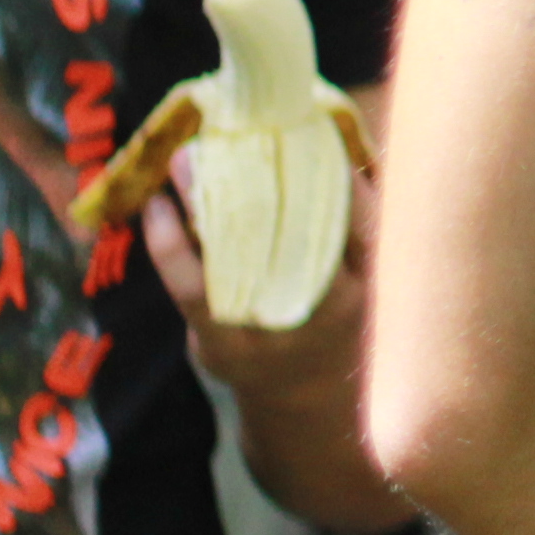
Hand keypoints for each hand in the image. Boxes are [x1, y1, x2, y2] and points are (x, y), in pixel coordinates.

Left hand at [147, 160, 411, 534]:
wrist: (309, 397)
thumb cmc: (347, 316)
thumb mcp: (375, 273)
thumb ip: (362, 216)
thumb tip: (331, 144)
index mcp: (354, 295)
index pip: (339, 231)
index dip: (314, 185)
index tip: (292, 138)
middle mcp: (304, 319)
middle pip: (266, 245)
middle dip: (235, 191)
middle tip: (213, 142)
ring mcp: (255, 337)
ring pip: (217, 265)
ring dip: (191, 211)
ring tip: (178, 163)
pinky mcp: (216, 347)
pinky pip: (185, 288)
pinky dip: (168, 245)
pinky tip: (159, 210)